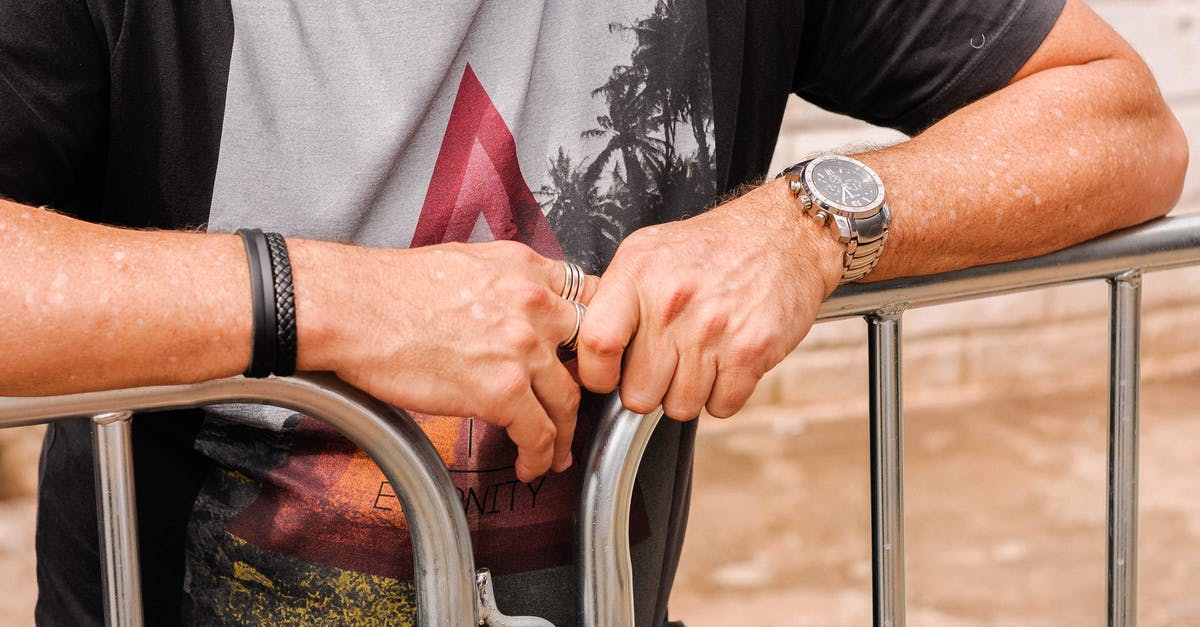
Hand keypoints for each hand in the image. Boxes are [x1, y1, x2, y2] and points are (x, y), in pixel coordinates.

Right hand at [292, 239, 595, 481]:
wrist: (353, 307)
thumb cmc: (389, 288)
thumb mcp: (465, 261)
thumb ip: (505, 282)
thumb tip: (513, 306)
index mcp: (526, 268)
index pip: (591, 298)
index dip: (597, 333)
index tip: (592, 358)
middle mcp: (534, 303)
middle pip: (587, 354)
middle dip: (586, 387)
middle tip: (577, 408)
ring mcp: (522, 347)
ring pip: (568, 400)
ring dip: (565, 433)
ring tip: (556, 451)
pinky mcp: (502, 389)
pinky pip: (539, 434)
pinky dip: (540, 456)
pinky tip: (531, 464)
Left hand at [577, 179, 843, 419]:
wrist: (784, 234)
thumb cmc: (712, 249)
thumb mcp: (648, 252)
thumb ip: (613, 299)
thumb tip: (577, 350)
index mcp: (637, 274)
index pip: (596, 346)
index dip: (597, 375)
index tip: (607, 375)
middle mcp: (672, 301)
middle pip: (638, 393)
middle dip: (650, 388)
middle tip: (665, 363)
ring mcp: (713, 329)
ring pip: (680, 406)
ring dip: (689, 392)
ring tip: (700, 356)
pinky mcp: (751, 350)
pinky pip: (721, 406)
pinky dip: (724, 394)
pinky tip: (726, 361)